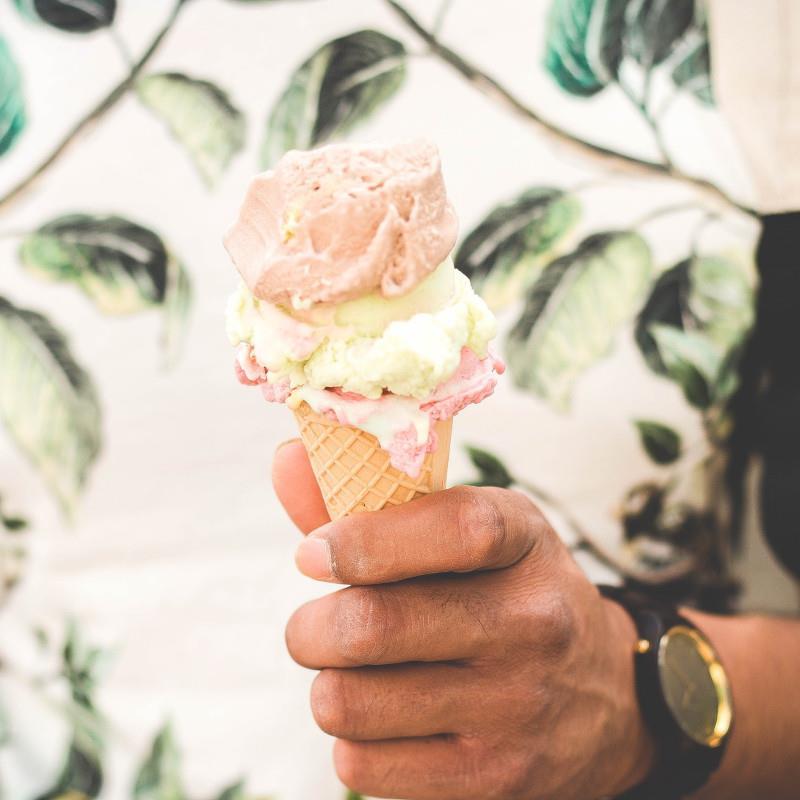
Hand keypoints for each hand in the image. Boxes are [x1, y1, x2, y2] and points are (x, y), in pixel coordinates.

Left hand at [273, 440, 654, 799]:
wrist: (604, 696)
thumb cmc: (508, 592)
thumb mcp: (471, 531)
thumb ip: (373, 500)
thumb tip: (286, 456)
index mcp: (524, 540)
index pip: (454, 529)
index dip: (365, 539)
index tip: (311, 555)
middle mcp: (533, 621)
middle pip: (374, 625)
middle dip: (311, 628)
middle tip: (314, 628)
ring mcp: (517, 706)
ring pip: (350, 701)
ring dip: (328, 687)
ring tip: (352, 676)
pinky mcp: (494, 778)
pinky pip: (363, 766)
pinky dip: (352, 742)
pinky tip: (384, 722)